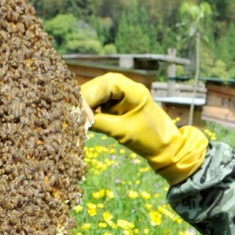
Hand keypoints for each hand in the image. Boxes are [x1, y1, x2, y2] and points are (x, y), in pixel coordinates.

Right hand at [80, 73, 207, 184]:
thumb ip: (99, 123)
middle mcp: (123, 87)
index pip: (103, 86)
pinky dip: (89, 114)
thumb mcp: (122, 131)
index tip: (75, 113)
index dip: (87, 98)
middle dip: (81, 103)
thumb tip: (76, 120)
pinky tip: (80, 123)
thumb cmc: (149, 138)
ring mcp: (119, 95)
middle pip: (95, 88)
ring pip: (94, 97)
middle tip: (67, 117)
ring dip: (83, 109)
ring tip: (71, 121)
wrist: (166, 148)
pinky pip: (97, 105)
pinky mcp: (115, 105)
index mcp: (131, 88)